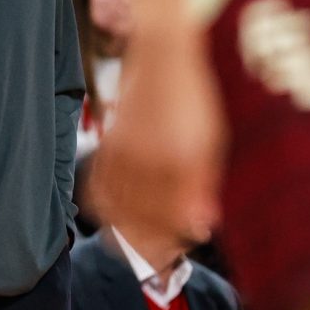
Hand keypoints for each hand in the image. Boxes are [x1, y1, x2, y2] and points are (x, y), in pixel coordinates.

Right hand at [91, 27, 223, 242]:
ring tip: (141, 241)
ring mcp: (123, 152)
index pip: (174, 218)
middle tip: (163, 254)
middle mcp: (147, 160)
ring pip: (117, 208)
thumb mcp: (210, 142)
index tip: (190, 243)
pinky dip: (106, 207)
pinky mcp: (109, 144)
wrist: (162, 55)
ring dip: (129, 230)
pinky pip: (99, 187)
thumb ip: (204, 186)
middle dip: (153, 243)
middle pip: (143, 220)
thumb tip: (204, 224)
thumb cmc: (193, 97)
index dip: (181, 237)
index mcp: (178, 161)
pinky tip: (117, 215)